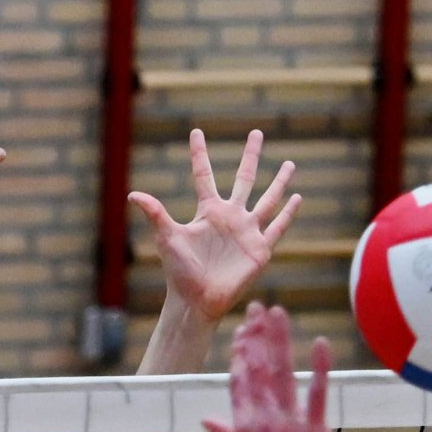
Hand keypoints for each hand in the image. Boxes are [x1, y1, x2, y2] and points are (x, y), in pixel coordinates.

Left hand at [129, 130, 300, 324]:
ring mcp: (247, 231)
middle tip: (257, 132)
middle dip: (251, 155)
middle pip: (244, 178)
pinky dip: (288, 214)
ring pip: (268, 199)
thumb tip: (133, 194)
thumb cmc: (180, 271)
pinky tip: (297, 198)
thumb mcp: (167, 238)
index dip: (199, 154)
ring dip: (279, 182)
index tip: (196, 131)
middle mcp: (230, 216)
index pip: (204, 175)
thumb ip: (156, 214)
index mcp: (208, 211)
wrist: (198, 300)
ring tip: (290, 163)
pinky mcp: (260, 249)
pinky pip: (277, 227)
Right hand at [205, 305, 344, 431]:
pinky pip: (317, 395)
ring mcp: (289, 428)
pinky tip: (321, 342)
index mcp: (245, 431)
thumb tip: (207, 419)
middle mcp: (263, 425)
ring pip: (281, 375)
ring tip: (278, 312)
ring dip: (279, 340)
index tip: (243, 330)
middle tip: (258, 307)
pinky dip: (319, 368)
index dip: (239, 354)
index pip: (238, 383)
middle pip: (256, 371)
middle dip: (256, 336)